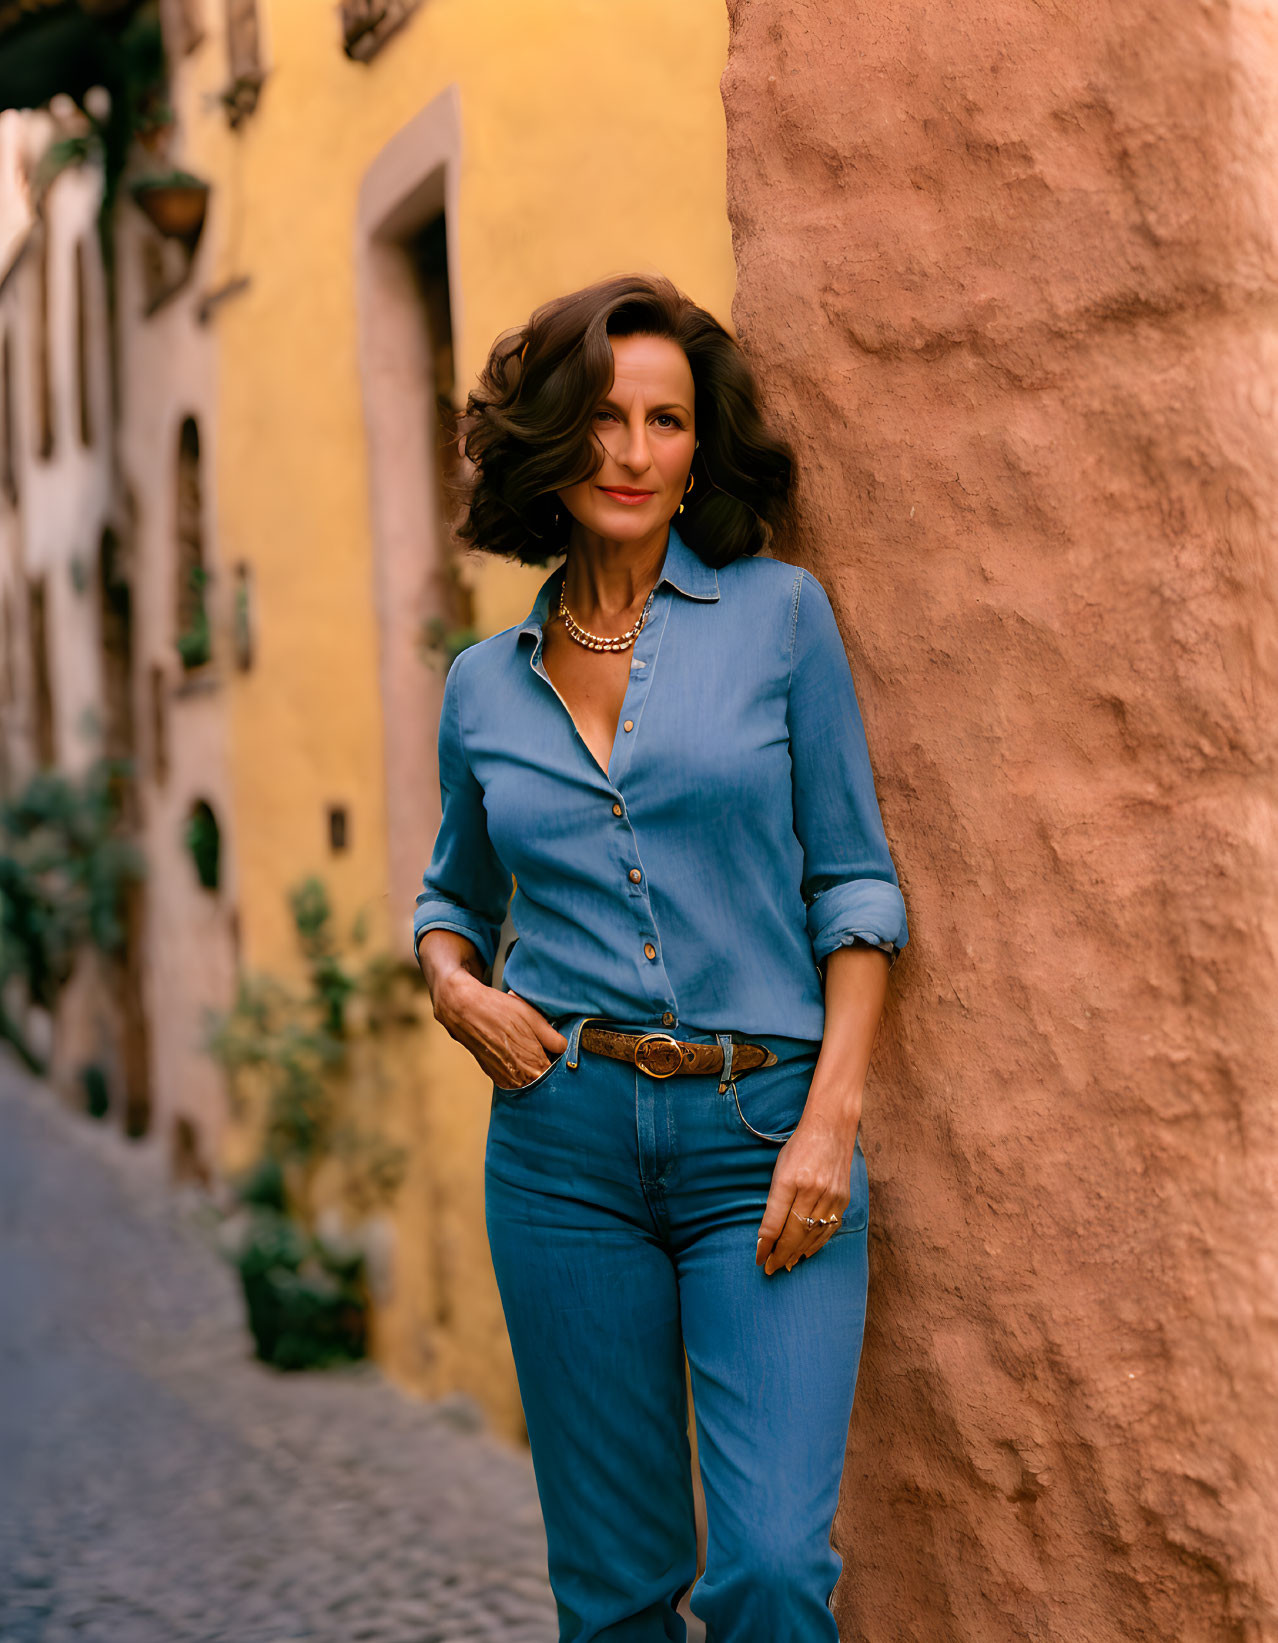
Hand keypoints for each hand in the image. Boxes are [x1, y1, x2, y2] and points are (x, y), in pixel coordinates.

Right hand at [433, 970, 567, 1088]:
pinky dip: (517, 1065)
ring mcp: (505, 1079)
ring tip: (522, 1043)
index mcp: (534, 1065)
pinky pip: (514, 1076)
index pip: (556, 1072)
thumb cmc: (500, 1011)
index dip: (557, 1059)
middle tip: (538, 1042)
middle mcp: (519, 1078)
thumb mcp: (533, 1018)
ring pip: (528, 1077)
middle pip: (542, 1076)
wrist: (465, 1010)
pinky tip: (511, 1048)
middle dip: (544, 1060)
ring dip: (529, 1063)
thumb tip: (563, 1048)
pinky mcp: (494, 1076)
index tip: (554, 1048)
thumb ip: (553, 1038)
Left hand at [755, 1112, 856, 1274]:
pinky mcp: (843, 1198)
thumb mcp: (779, 1168)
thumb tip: (769, 1232)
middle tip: (770, 1268)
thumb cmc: (799, 1148)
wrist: (831, 1128)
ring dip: (798, 1253)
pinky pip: (829, 1229)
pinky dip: (816, 1244)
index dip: (766, 1245)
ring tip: (786, 1264)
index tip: (759, 1259)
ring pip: (812, 1235)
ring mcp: (830, 1195)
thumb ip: (775, 1199)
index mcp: (790, 1179)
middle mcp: (812, 1189)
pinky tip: (806, 1252)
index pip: (774, 1222)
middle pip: (794, 1233)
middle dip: (780, 1254)